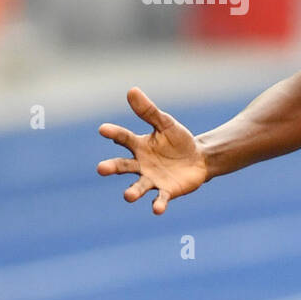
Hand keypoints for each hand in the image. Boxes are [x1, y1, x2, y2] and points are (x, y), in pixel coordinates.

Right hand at [96, 88, 207, 213]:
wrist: (199, 159)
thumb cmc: (178, 141)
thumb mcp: (166, 124)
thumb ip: (149, 111)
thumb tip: (132, 90)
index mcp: (139, 145)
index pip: (123, 138)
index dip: (113, 133)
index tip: (103, 129)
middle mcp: (140, 164)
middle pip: (122, 166)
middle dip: (112, 167)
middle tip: (101, 168)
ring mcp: (152, 179)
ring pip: (138, 186)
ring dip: (133, 192)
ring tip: (128, 196)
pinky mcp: (166, 191)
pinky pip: (160, 198)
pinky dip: (158, 204)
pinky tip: (156, 209)